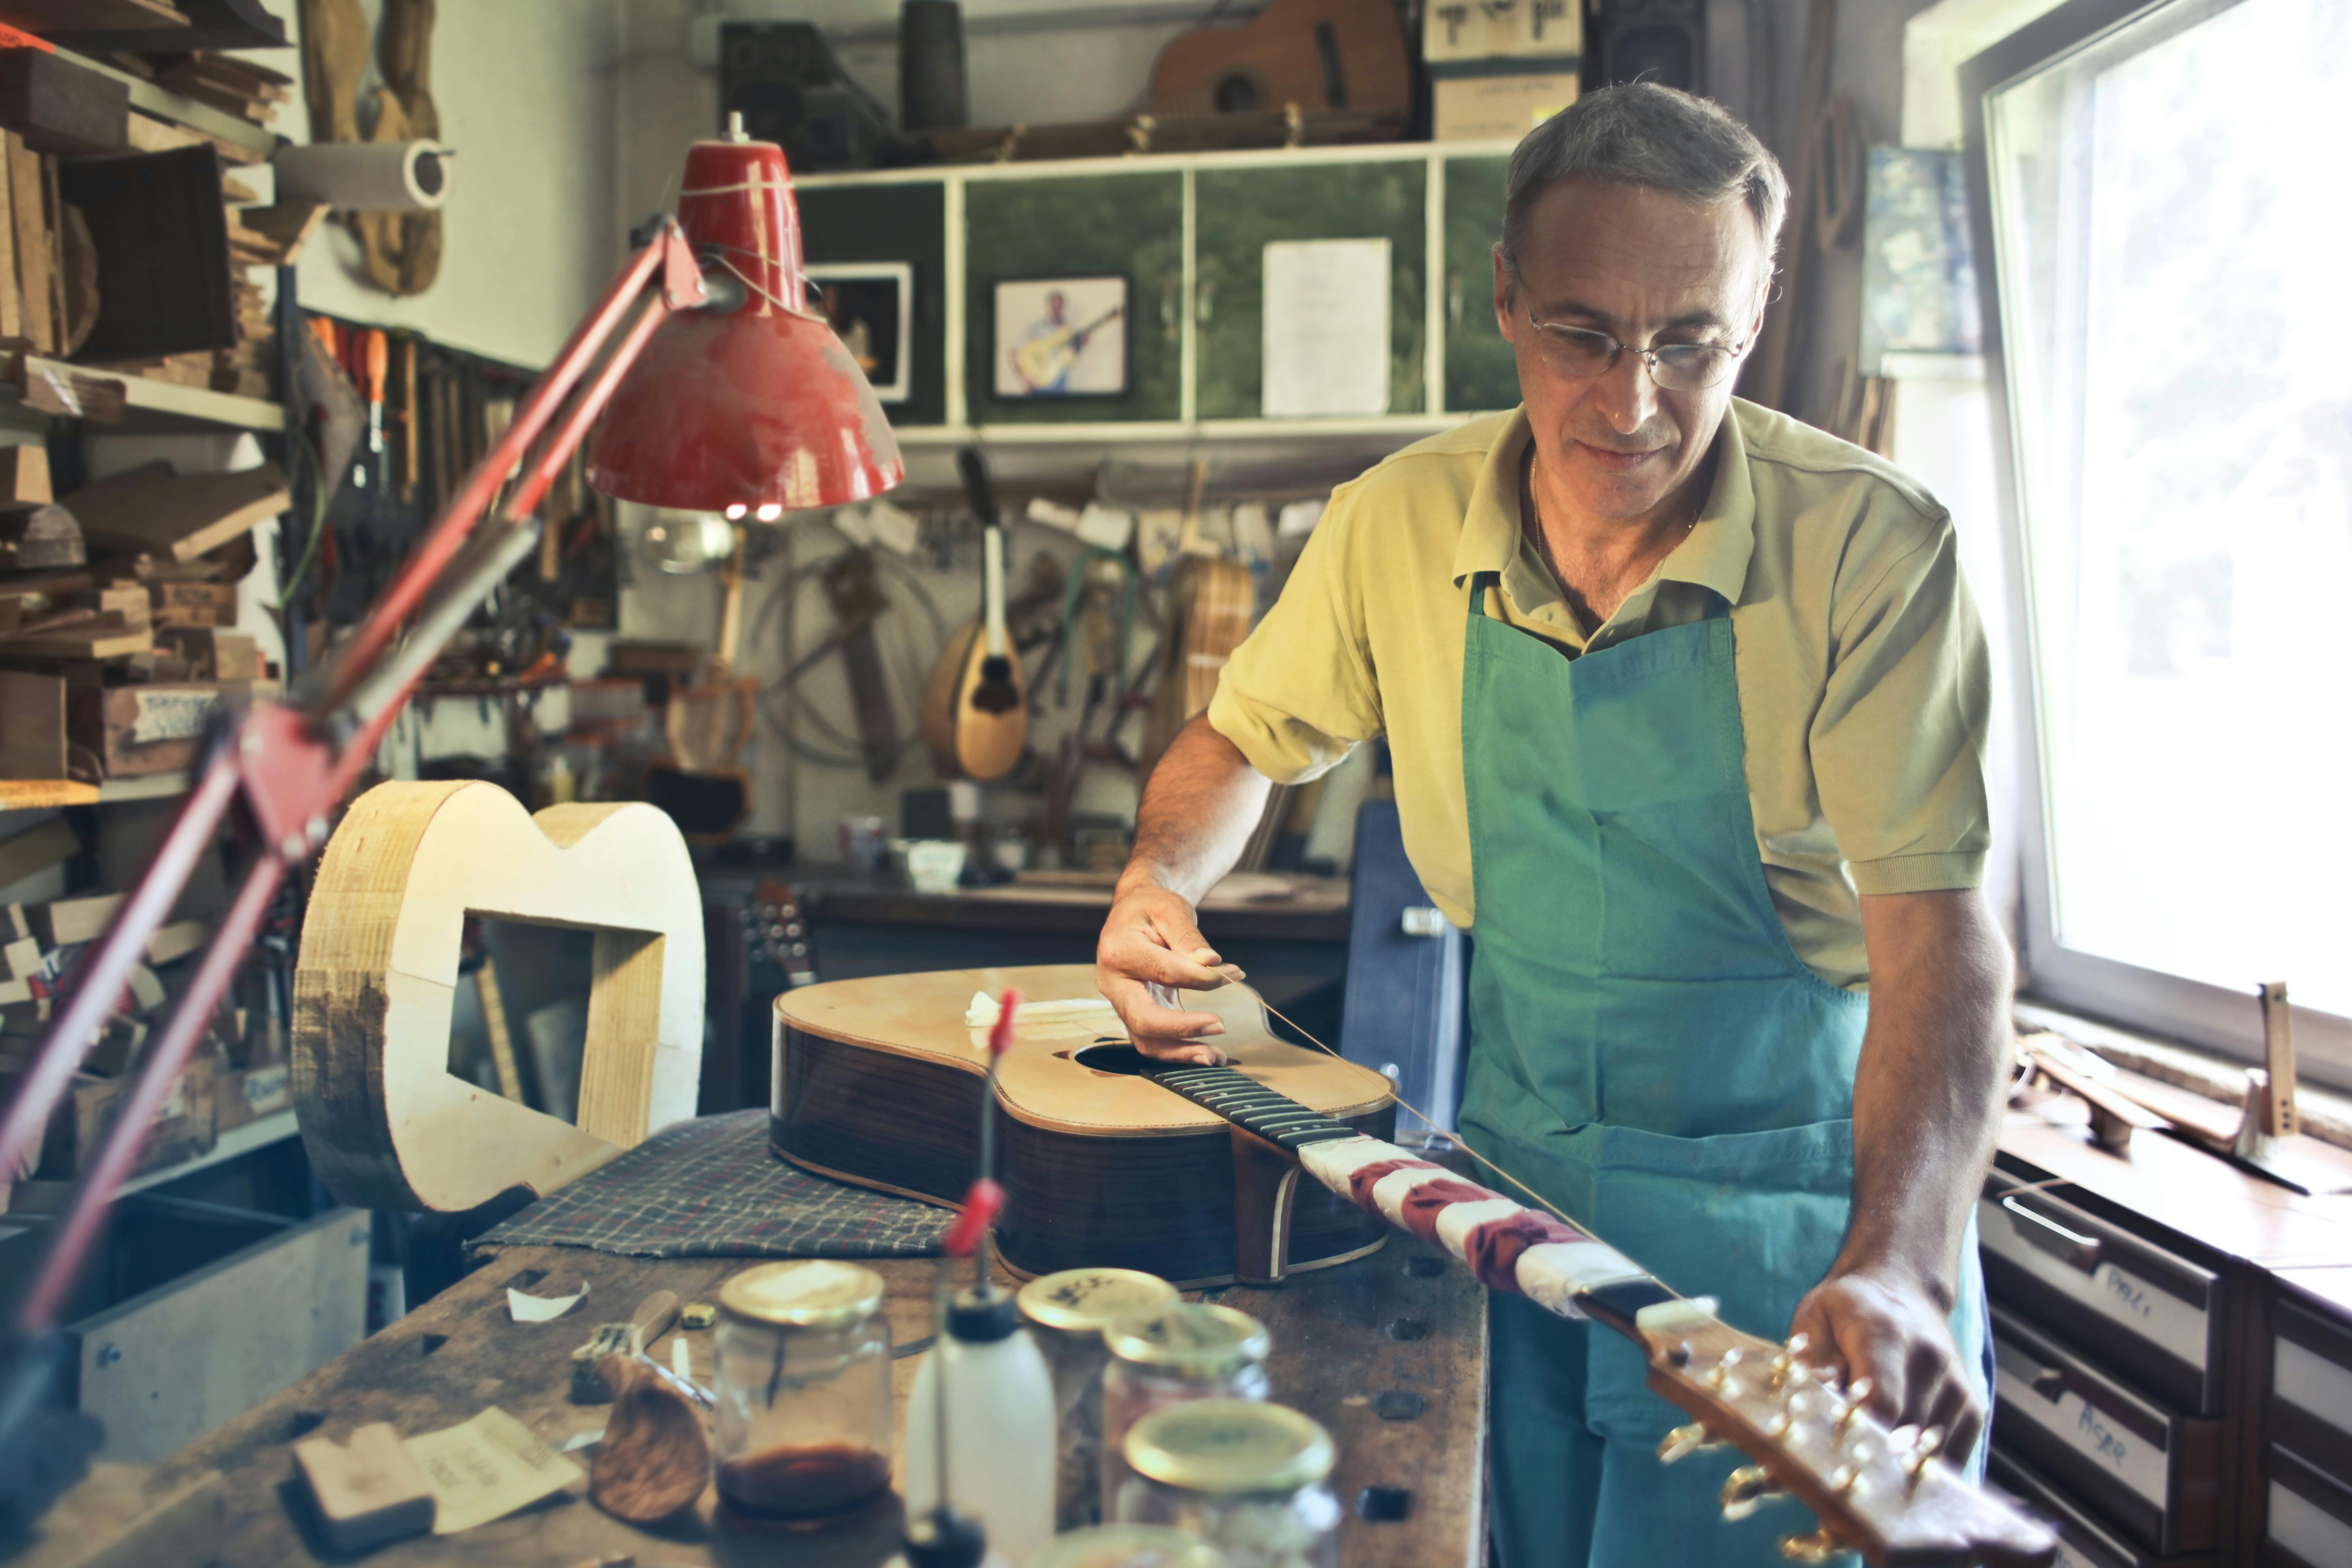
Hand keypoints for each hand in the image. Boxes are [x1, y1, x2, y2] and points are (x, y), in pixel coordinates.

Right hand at [1095, 880, 1241, 1063]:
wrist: (1135, 912)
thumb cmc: (1153, 908)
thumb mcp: (1171, 910)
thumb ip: (1189, 938)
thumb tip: (1211, 964)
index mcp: (1118, 951)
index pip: (1164, 972)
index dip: (1201, 978)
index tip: (1232, 973)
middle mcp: (1112, 982)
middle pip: (1143, 1019)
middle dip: (1183, 1029)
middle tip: (1220, 1025)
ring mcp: (1120, 1002)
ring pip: (1145, 1040)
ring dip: (1181, 1052)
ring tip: (1216, 1056)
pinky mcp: (1133, 1012)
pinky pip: (1152, 1040)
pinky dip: (1178, 1050)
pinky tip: (1204, 1052)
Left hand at [1789, 1267, 1982, 1460]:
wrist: (1904, 1287)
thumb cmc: (1847, 1311)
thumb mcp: (1815, 1319)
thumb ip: (1811, 1360)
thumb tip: (1808, 1399)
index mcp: (1885, 1334)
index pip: (1882, 1402)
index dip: (1861, 1437)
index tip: (1837, 1458)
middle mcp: (1931, 1358)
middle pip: (1905, 1435)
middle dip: (1873, 1461)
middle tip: (1845, 1476)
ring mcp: (1957, 1385)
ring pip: (1931, 1453)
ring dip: (1899, 1470)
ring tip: (1868, 1470)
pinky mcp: (1973, 1408)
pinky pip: (1953, 1457)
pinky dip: (1925, 1471)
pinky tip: (1898, 1468)